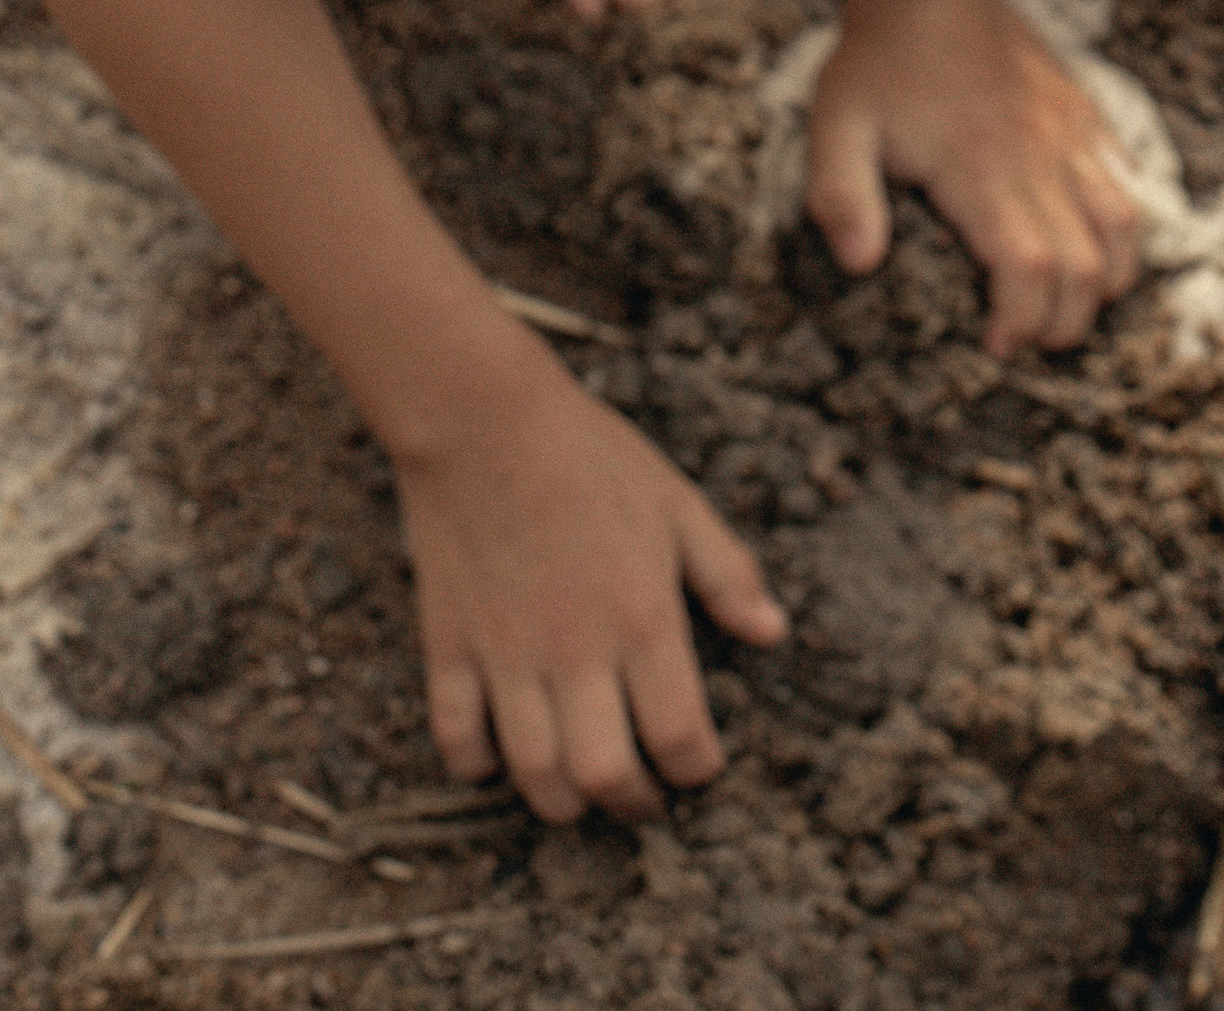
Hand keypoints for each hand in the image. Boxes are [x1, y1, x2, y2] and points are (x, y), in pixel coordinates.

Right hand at [395, 340, 785, 821]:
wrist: (485, 418)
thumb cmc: (591, 455)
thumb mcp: (678, 502)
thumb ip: (727, 573)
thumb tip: (773, 633)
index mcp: (642, 617)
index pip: (679, 736)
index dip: (697, 769)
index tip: (700, 767)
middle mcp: (576, 652)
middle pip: (604, 777)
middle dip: (630, 804)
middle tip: (641, 797)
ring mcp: (507, 656)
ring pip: (533, 773)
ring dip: (560, 801)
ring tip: (579, 791)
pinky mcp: (449, 648)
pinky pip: (455, 738)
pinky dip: (475, 763)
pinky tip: (499, 753)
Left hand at [807, 0, 1142, 357]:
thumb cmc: (879, 64)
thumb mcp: (836, 127)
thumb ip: (842, 196)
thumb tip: (860, 264)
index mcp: (980, 170)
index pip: (1031, 270)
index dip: (1024, 322)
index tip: (998, 344)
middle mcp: (1037, 158)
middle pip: (1087, 268)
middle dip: (1067, 322)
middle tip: (1030, 337)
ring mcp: (1069, 135)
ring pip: (1124, 229)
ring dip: (1107, 282)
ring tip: (1068, 303)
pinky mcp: (1084, 116)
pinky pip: (1126, 183)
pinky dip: (1123, 229)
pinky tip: (1092, 244)